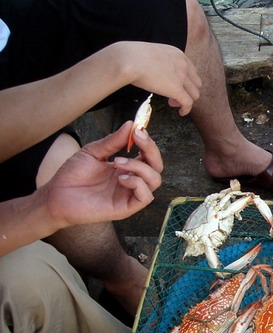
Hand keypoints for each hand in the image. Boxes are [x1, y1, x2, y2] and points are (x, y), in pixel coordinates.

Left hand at [42, 121, 162, 226]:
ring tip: (117, 162)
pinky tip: (120, 178)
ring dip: (140, 167)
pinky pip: (145, 197)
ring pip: (154, 180)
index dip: (147, 143)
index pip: (148, 156)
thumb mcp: (93, 152)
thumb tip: (130, 124)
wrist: (56, 195)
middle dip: (151, 150)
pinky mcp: (126, 208)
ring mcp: (130, 194)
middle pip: (157, 167)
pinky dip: (137, 183)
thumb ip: (112, 141)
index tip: (138, 129)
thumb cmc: (73, 175)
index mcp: (126, 168)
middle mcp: (131, 181)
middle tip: (137, 138)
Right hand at [110, 42, 201, 115]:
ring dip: (185, 100)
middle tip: (173, 95)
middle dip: (187, 90)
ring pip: (195, 94)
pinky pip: (188, 103)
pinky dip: (186, 109)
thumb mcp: (152, 54)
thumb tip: (153, 70)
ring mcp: (182, 77)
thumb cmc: (132, 56)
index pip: (191, 70)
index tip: (175, 85)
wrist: (128, 59)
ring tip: (172, 102)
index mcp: (178, 54)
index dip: (185, 80)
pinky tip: (180, 112)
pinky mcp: (177, 90)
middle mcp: (183, 65)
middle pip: (196, 83)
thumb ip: (159, 61)